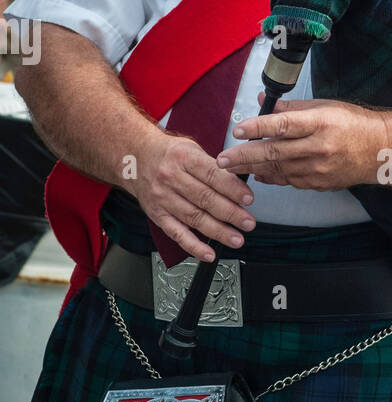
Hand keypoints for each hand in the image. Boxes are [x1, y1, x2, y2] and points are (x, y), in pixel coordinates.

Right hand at [131, 130, 256, 261]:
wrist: (134, 158)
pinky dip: (194, 246)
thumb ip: (213, 166)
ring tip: (236, 239)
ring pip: (194, 218)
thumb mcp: (191, 148)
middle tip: (248, 223)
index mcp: (183, 158)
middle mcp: (171, 178)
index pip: (212, 175)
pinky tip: (208, 253)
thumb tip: (239, 186)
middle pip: (205, 199)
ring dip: (218, 231)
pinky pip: (177, 234)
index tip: (248, 199)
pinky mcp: (157, 215)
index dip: (232, 189)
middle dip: (230, 213)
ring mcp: (162, 198)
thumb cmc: (168, 154)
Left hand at [216, 96, 388, 188]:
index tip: (238, 129)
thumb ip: (291, 107)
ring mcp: (319, 168)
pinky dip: (271, 177)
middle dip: (245, 156)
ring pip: (278, 169)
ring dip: (253, 168)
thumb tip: (263, 101)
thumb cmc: (353, 124)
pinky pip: (289, 181)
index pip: (284, 124)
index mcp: (321, 122)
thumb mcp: (324, 107)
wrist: (381, 151)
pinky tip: (258, 174)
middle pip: (275, 152)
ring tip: (231, 167)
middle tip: (223, 159)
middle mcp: (319, 147)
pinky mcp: (319, 183)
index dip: (258, 127)